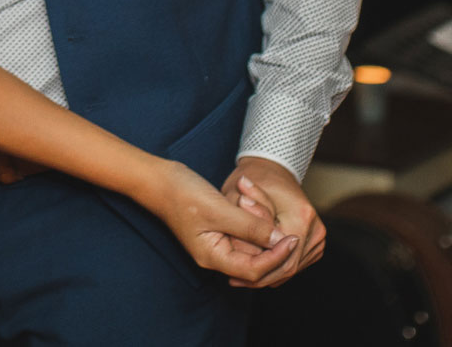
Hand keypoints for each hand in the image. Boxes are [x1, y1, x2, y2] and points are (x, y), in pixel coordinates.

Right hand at [143, 159, 280, 282]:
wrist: (158, 179)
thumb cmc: (182, 193)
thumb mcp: (219, 208)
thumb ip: (249, 226)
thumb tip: (279, 240)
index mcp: (212, 257)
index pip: (254, 271)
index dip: (277, 257)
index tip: (293, 239)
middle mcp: (215, 257)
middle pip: (255, 264)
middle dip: (273, 248)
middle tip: (289, 230)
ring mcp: (216, 245)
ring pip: (251, 250)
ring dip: (265, 236)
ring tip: (274, 218)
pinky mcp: (219, 233)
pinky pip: (244, 238)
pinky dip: (255, 228)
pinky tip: (261, 214)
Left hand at [226, 157, 325, 287]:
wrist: (272, 169)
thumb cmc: (253, 179)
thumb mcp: (242, 197)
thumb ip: (247, 220)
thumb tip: (244, 242)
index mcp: (302, 217)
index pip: (280, 258)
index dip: (256, 270)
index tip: (233, 276)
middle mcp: (316, 230)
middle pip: (288, 267)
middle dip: (261, 276)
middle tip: (234, 281)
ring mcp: (318, 238)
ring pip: (292, 268)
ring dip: (268, 274)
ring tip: (241, 276)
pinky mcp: (314, 243)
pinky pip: (294, 263)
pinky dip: (275, 267)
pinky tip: (255, 267)